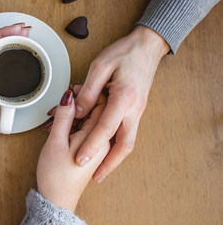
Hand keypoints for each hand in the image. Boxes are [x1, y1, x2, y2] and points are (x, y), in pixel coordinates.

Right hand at [37, 91, 109, 212]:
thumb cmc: (57, 176)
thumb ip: (64, 116)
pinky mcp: (90, 151)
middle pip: (95, 112)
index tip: (74, 91)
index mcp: (100, 138)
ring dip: (72, 117)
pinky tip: (59, 128)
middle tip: (59, 106)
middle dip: (77, 106)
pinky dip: (71, 126)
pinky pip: (85, 131)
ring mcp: (97, 147)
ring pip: (88, 121)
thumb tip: (69, 96)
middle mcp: (103, 142)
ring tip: (55, 119)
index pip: (102, 104)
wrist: (56, 199)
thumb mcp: (56, 141)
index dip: (86, 94)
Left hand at [74, 25, 169, 181]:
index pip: (105, 128)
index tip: (80, 160)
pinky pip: (128, 133)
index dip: (91, 146)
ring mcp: (138, 111)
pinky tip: (106, 149)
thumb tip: (77, 110)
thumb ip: (88, 91)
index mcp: (124, 98)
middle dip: (110, 164)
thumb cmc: (124, 53)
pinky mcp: (137, 110)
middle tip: (95, 177)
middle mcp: (134, 109)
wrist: (147, 47)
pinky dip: (117, 145)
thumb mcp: (100, 66)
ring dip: (114, 158)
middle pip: (124, 145)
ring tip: (100, 170)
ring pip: (128, 142)